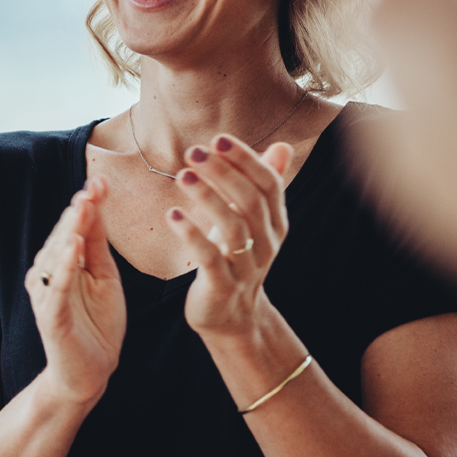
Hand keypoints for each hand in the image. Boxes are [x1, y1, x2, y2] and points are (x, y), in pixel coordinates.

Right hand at [24, 176, 125, 402]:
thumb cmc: (98, 324)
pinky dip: (63, 267)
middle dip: (79, 210)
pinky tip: (74, 246)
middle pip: (64, 235)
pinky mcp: (50, 317)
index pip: (75, 227)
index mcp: (63, 262)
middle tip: (94, 185)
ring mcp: (48, 295)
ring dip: (71, 230)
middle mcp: (49, 274)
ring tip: (83, 205)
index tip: (102, 179)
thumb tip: (96, 203)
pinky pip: (56, 288)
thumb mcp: (105, 277)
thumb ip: (98, 244)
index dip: (87, 203)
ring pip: (56, 255)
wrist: (92, 372)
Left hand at [165, 135, 292, 337]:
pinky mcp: (223, 287)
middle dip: (223, 173)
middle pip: (251, 202)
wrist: (231, 316)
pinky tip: (172, 215)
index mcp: (275, 224)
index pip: (269, 184)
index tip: (218, 139)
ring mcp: (246, 268)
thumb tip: (283, 146)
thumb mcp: (252, 222)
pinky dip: (192, 234)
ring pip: (233, 228)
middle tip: (194, 152)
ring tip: (183, 175)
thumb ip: (265, 185)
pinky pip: (210, 258)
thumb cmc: (236, 259)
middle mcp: (267, 244)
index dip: (246, 160)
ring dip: (207, 197)